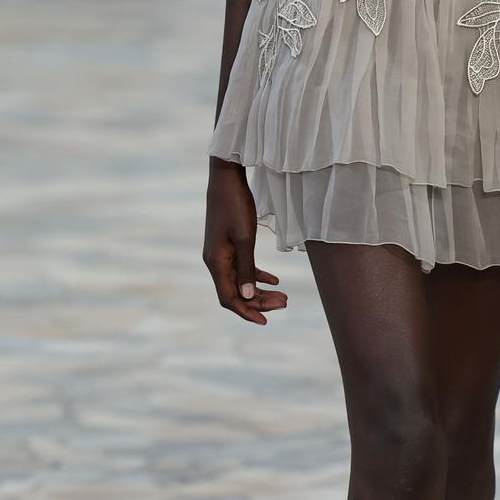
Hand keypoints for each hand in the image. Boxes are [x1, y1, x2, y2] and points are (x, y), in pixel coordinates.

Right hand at [203, 157, 286, 324]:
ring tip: (283, 296)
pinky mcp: (227, 245)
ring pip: (240, 281)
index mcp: (216, 262)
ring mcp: (220, 253)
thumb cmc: (236, 206)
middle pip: (235, 292)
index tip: (266, 321)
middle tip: (285, 304)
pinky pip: (241, 268)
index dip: (246, 312)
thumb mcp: (245, 238)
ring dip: (259, 290)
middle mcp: (214, 261)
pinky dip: (256, 276)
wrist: (226, 178)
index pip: (228, 298)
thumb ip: (246, 268)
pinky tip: (274, 280)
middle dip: (259, 302)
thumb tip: (245, 297)